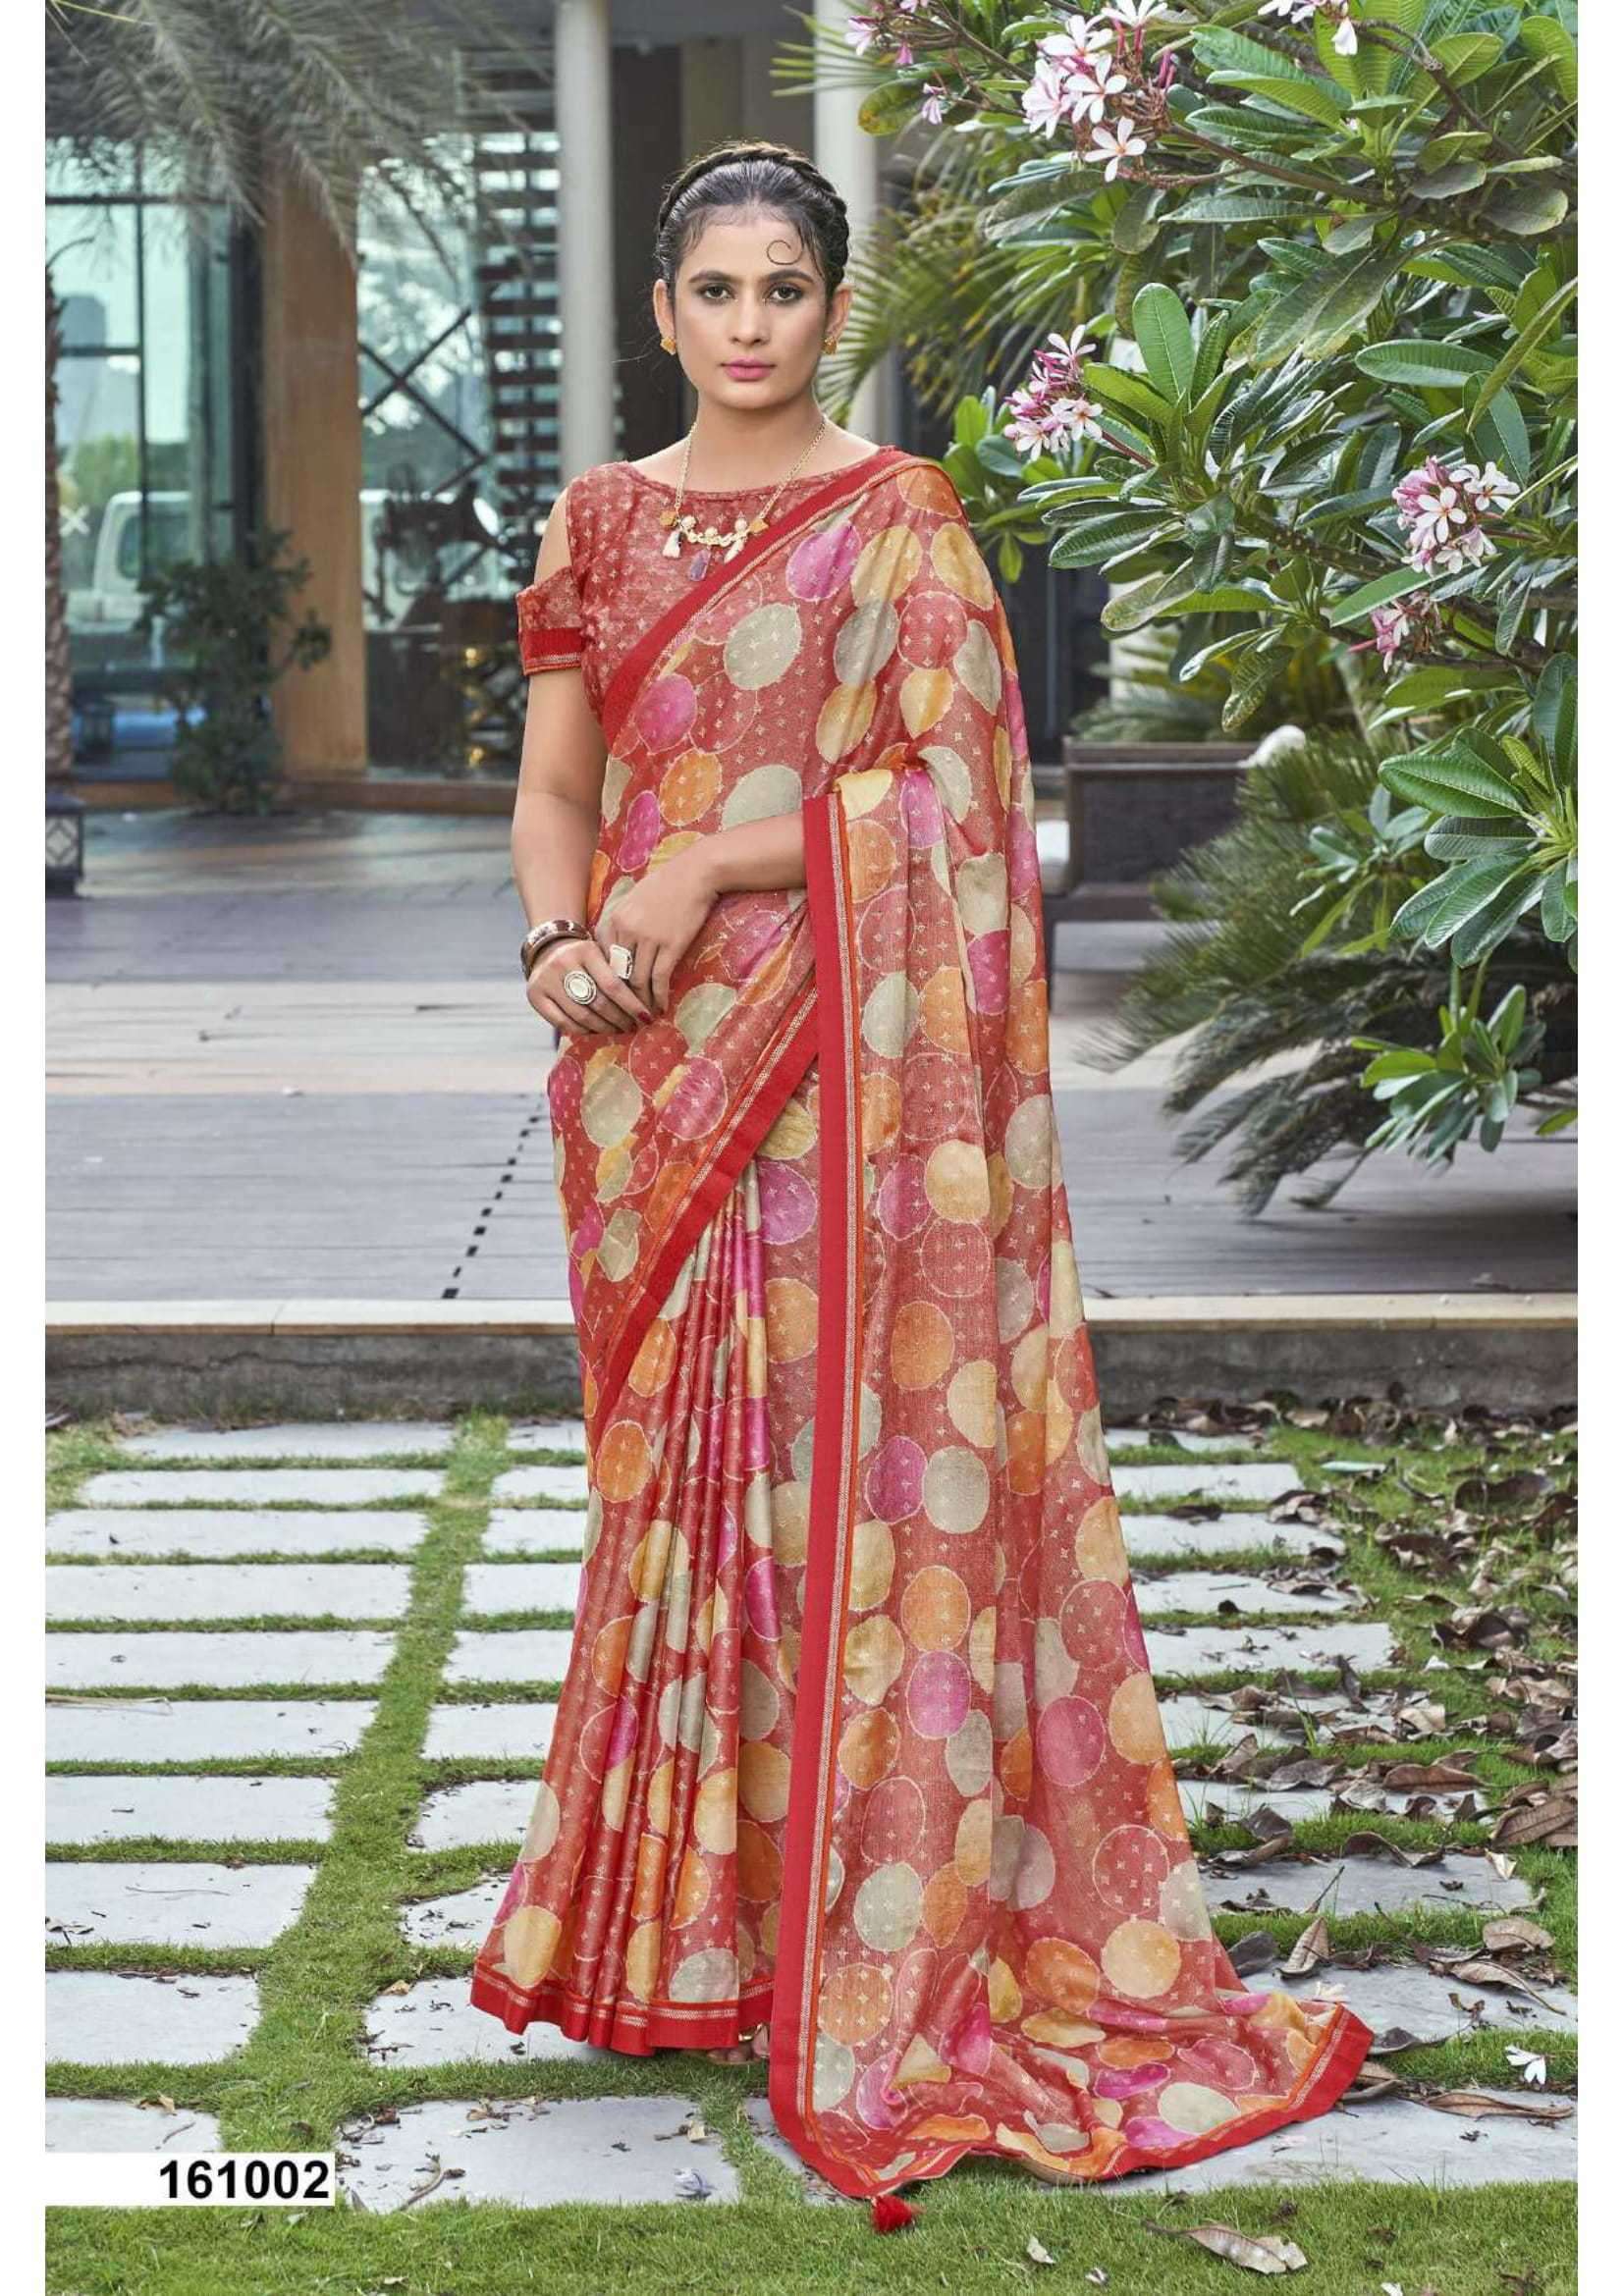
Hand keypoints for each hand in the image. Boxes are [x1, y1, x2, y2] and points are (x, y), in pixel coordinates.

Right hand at [526, 934, 655, 1039]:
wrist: (548, 948)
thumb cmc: (584, 956)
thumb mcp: (600, 955)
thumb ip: (617, 974)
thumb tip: (643, 1007)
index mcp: (586, 951)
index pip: (613, 985)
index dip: (632, 1005)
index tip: (646, 1017)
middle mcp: (564, 963)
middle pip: (598, 1003)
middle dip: (620, 1019)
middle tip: (633, 1026)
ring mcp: (547, 980)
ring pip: (582, 1016)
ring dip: (604, 1028)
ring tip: (618, 1030)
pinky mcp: (535, 995)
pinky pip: (563, 1023)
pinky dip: (583, 1030)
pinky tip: (595, 1030)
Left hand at [593, 844, 720, 1017]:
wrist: (696, 873)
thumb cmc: (669, 883)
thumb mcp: (636, 899)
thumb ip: (625, 922)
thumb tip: (620, 947)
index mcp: (616, 919)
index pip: (604, 959)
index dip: (608, 980)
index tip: (614, 994)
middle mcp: (627, 930)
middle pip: (618, 973)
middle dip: (621, 997)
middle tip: (625, 1013)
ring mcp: (648, 939)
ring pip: (638, 980)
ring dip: (641, 1002)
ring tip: (645, 1015)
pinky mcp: (671, 945)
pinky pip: (659, 979)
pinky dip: (659, 996)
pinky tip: (662, 1006)